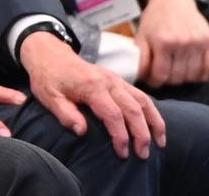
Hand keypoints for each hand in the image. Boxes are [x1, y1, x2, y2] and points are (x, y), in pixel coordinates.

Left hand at [21, 32, 165, 159]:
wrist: (50, 54)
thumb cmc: (48, 78)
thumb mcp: (49, 96)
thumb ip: (65, 114)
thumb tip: (82, 132)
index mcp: (92, 86)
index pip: (113, 114)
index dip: (120, 136)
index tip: (122, 153)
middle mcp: (109, 82)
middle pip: (133, 109)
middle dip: (142, 134)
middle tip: (143, 154)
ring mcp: (116, 80)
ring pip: (143, 101)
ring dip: (154, 122)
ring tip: (159, 143)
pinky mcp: (118, 80)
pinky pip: (141, 96)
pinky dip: (151, 111)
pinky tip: (155, 125)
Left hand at [136, 0, 208, 87]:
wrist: (172, 0)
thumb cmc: (155, 19)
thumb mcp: (141, 35)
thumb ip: (141, 57)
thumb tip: (142, 77)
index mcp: (162, 42)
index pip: (160, 74)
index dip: (155, 82)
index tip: (153, 81)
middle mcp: (182, 43)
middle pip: (177, 77)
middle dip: (168, 80)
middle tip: (164, 75)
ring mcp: (198, 42)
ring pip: (192, 75)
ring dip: (184, 78)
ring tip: (176, 72)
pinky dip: (202, 75)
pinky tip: (193, 73)